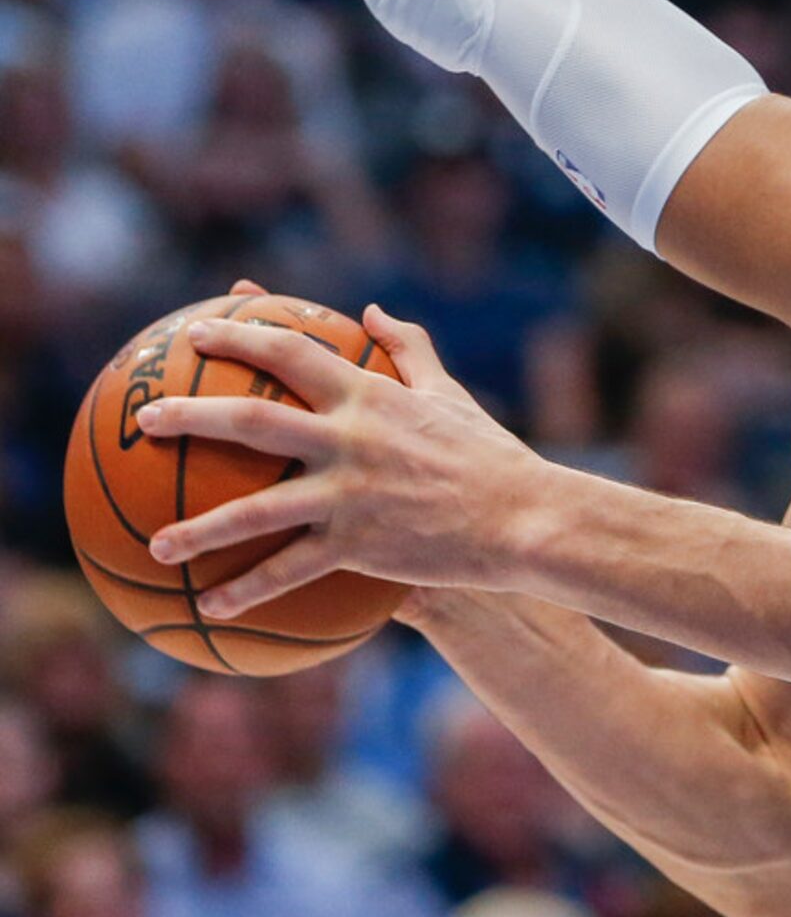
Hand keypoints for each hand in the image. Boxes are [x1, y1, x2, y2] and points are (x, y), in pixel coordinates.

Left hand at [139, 305, 547, 616]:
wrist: (521, 517)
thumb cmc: (488, 452)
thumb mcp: (449, 392)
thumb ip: (409, 347)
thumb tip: (373, 308)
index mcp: (368, 396)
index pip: (293, 352)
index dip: (243, 334)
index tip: (199, 327)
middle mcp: (349, 440)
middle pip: (250, 421)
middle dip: (188, 416)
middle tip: (143, 420)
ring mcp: (348, 496)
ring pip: (254, 510)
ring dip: (196, 529)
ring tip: (150, 546)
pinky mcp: (356, 546)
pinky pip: (288, 572)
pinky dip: (247, 591)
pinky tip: (210, 608)